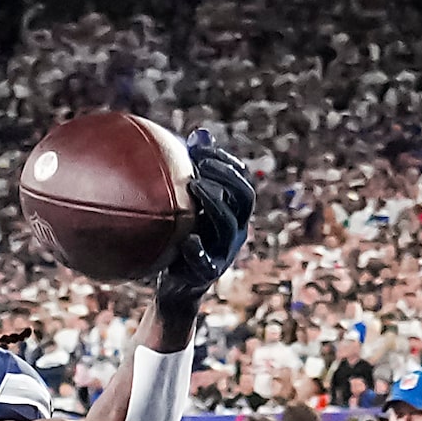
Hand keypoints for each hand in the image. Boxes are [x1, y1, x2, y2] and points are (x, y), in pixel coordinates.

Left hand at [153, 134, 255, 309]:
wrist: (177, 286)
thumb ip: (198, 172)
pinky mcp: (207, 274)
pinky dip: (197, 249)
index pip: (241, 181)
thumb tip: (200, 133)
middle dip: (226, 177)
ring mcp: (224, 253)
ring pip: (229, 225)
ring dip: (214, 202)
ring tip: (193, 185)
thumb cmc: (183, 238)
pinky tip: (185, 238)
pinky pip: (206, 262)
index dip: (227, 163)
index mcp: (234, 213)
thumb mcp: (190, 206)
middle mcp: (235, 231)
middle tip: (201, 164)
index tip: (202, 148)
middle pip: (244, 199)